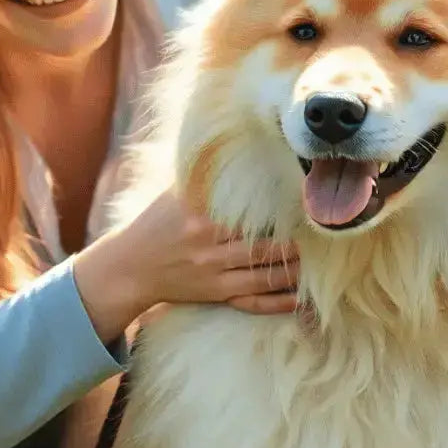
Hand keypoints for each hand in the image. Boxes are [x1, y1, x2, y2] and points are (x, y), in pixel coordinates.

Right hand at [71, 186, 298, 340]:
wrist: (129, 268)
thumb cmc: (155, 224)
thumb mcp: (173, 194)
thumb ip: (202, 176)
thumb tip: (230, 145)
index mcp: (201, 219)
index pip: (248, 216)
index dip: (277, 213)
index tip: (300, 205)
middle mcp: (209, 249)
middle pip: (262, 249)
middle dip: (293, 245)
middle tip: (319, 236)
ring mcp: (214, 275)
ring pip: (264, 277)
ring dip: (293, 272)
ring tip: (316, 261)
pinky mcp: (216, 296)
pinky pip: (254, 302)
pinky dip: (279, 302)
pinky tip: (301, 298)